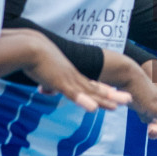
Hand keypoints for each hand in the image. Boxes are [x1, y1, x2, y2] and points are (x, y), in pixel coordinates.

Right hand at [12, 30, 128, 112]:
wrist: (26, 46)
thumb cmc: (32, 57)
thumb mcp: (43, 73)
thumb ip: (47, 82)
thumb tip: (44, 87)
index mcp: (70, 75)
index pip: (90, 85)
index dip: (104, 90)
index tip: (116, 95)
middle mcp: (72, 77)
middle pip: (96, 89)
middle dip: (113, 96)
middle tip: (130, 99)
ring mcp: (68, 79)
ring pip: (90, 92)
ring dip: (105, 99)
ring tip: (120, 105)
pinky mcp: (59, 82)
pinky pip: (73, 94)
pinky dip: (84, 101)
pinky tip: (94, 109)